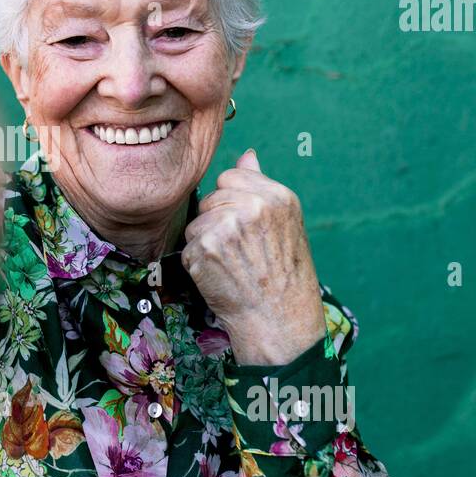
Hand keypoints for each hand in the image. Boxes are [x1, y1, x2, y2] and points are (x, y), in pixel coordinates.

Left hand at [181, 148, 325, 366]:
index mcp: (277, 196)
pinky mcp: (205, 248)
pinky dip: (198, 264)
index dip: (230, 202)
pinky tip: (220, 277)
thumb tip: (246, 155)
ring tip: (232, 265)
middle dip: (216, 222)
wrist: (280, 321)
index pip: (230, 177)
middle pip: (210, 199)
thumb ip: (262, 187)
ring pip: (196, 222)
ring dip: (205, 243)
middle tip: (239, 251)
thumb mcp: (286, 224)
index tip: (243, 226)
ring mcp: (227, 226)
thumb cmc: (285, 276)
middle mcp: (253, 206)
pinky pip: (188, 247)